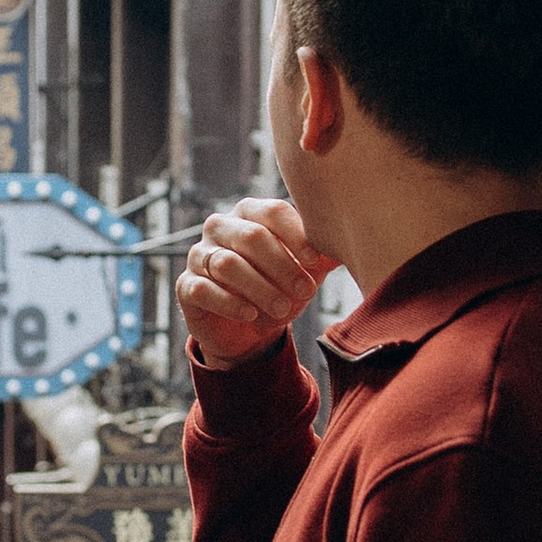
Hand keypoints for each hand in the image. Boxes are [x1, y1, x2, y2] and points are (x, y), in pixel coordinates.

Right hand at [177, 197, 338, 367]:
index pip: (272, 212)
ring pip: (227, 264)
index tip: (314, 261)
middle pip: (251, 237)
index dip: (295, 235)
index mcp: (251, 213)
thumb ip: (326, 254)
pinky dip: (230, 303)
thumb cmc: (280, 288)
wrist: (250, 330)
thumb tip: (354, 240)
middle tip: (305, 292)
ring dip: (260, 288)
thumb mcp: (307, 272)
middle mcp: (220, 227)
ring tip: (282, 309)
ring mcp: (199, 255)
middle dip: (282, 266)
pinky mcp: (187, 286)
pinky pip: (203, 289)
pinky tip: (250, 315)